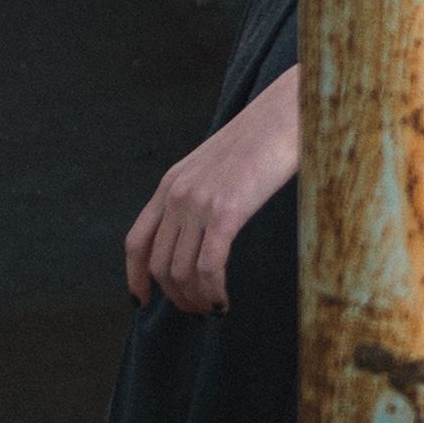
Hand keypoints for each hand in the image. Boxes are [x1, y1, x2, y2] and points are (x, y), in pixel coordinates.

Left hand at [125, 69, 298, 313]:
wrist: (288, 112)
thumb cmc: (263, 140)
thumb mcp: (217, 167)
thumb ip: (201, 195)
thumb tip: (203, 234)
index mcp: (171, 183)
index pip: (137, 240)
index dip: (135, 276)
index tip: (141, 300)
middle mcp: (177, 194)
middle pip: (159, 264)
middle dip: (176, 296)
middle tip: (197, 310)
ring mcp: (199, 203)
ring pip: (181, 271)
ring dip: (196, 299)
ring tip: (213, 308)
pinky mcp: (227, 211)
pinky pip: (208, 266)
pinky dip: (213, 291)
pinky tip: (224, 301)